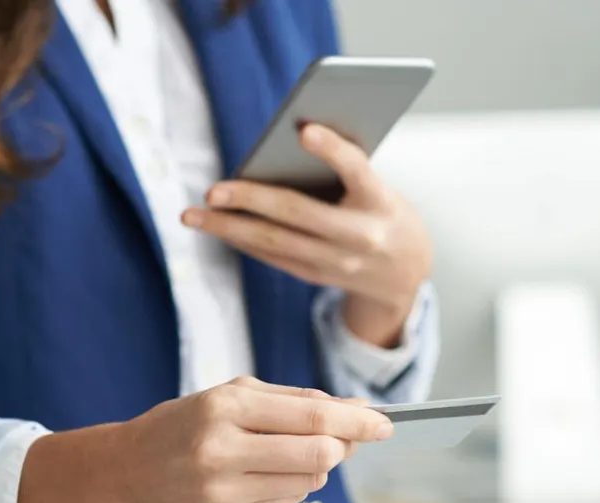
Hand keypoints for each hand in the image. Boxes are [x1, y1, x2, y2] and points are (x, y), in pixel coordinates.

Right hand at [16, 376, 392, 502]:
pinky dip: (287, 488)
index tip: (385, 422)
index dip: (358, 421)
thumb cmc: (181, 426)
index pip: (314, 417)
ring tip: (285, 454)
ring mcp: (223, 493)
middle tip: (348, 439)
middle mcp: (223, 450)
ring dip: (313, 466)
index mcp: (226, 407)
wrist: (121, 473)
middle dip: (343, 446)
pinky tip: (260, 477)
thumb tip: (353, 410)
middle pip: (319, 454)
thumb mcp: (229, 395)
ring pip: (307, 482)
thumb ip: (292, 401)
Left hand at [181, 124, 432, 344]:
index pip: (357, 170)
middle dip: (251, 200)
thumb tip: (280, 147)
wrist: (405, 271)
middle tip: (212, 190)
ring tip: (193, 216)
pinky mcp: (318, 276)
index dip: (332, 150)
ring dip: (229, 229)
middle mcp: (360, 236)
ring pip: (275, 242)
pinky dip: (243, 241)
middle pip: (298, 214)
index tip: (304, 129)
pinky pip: (273, 257)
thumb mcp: (377, 186)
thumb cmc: (382, 210)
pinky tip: (218, 227)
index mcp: (380, 201)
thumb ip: (342, 169)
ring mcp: (338, 262)